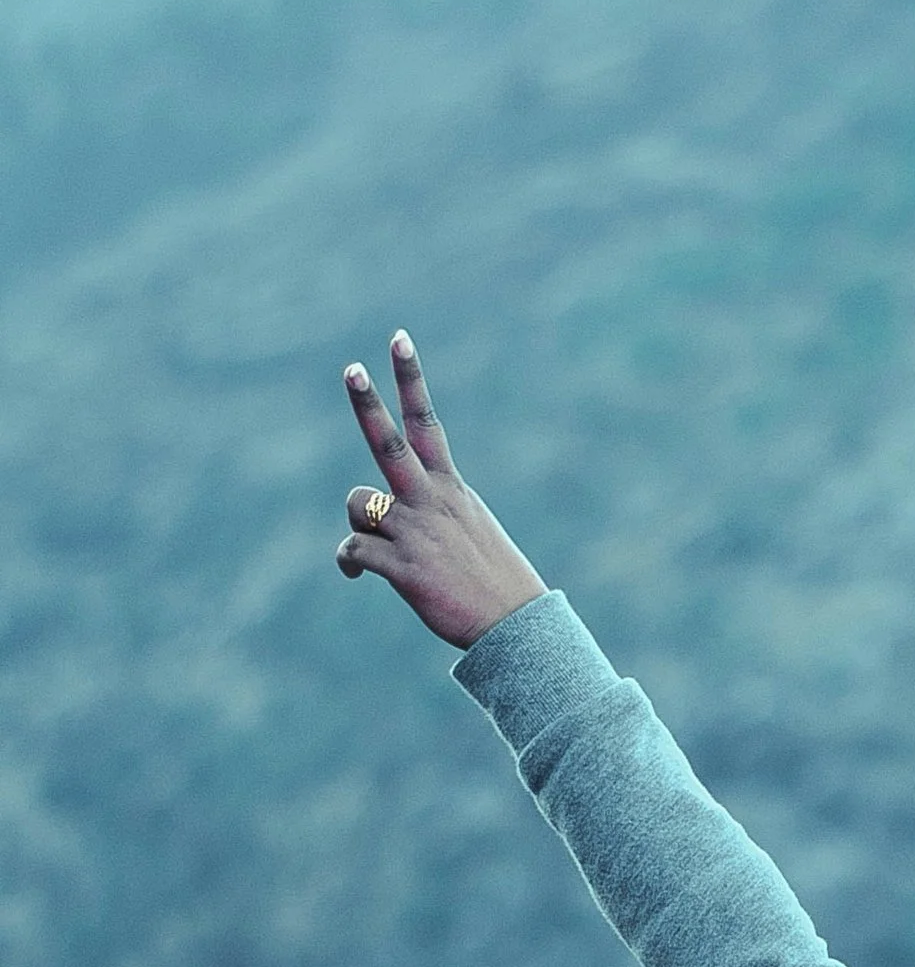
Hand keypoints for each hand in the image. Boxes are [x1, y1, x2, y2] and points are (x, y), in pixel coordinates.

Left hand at [335, 332, 546, 648]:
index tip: (397, 339)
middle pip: (390, 445)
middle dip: (368, 405)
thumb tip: (376, 519)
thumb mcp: (467, 531)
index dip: (410, 379)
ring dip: (355, 524)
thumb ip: (426, 512)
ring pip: (356, 507)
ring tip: (370, 547)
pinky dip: (348, 563)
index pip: (428, 422)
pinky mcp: (403, 569)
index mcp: (451, 489)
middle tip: (351, 368)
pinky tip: (357, 575)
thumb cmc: (492, 582)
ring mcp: (416, 534)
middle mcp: (432, 503)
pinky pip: (352, 553)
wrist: (514, 628)